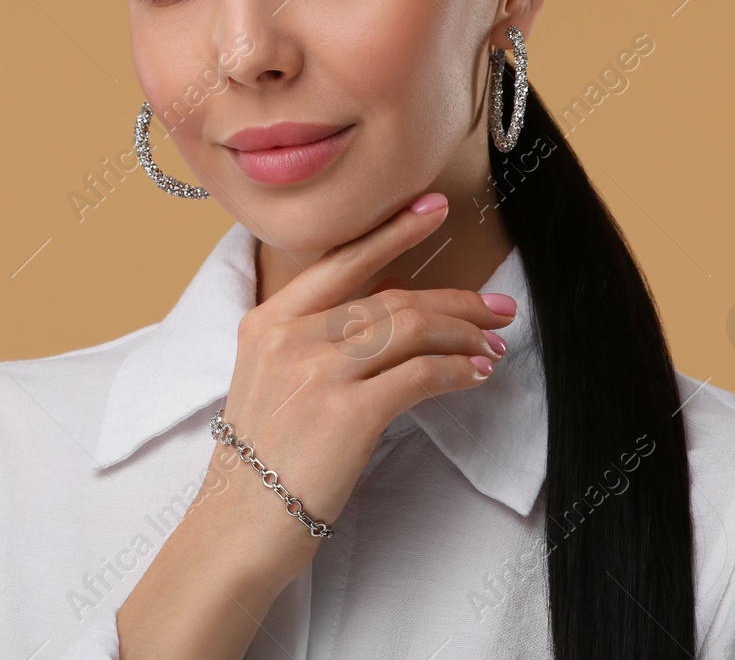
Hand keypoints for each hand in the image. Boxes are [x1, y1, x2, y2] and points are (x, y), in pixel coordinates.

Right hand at [113, 192, 516, 659]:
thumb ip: (312, 341)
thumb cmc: (261, 460)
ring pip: (409, 329)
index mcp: (266, 322)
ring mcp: (317, 372)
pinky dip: (455, 370)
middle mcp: (289, 337)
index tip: (432, 210)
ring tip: (492, 344)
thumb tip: (385, 312)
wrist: (238, 524)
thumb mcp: (269, 381)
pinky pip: (419, 374)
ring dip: (462, 333)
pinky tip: (474, 374)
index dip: (392, 231)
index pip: (340, 261)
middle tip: (496, 306)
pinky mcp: (348, 412)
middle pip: (389, 298)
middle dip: (453, 299)